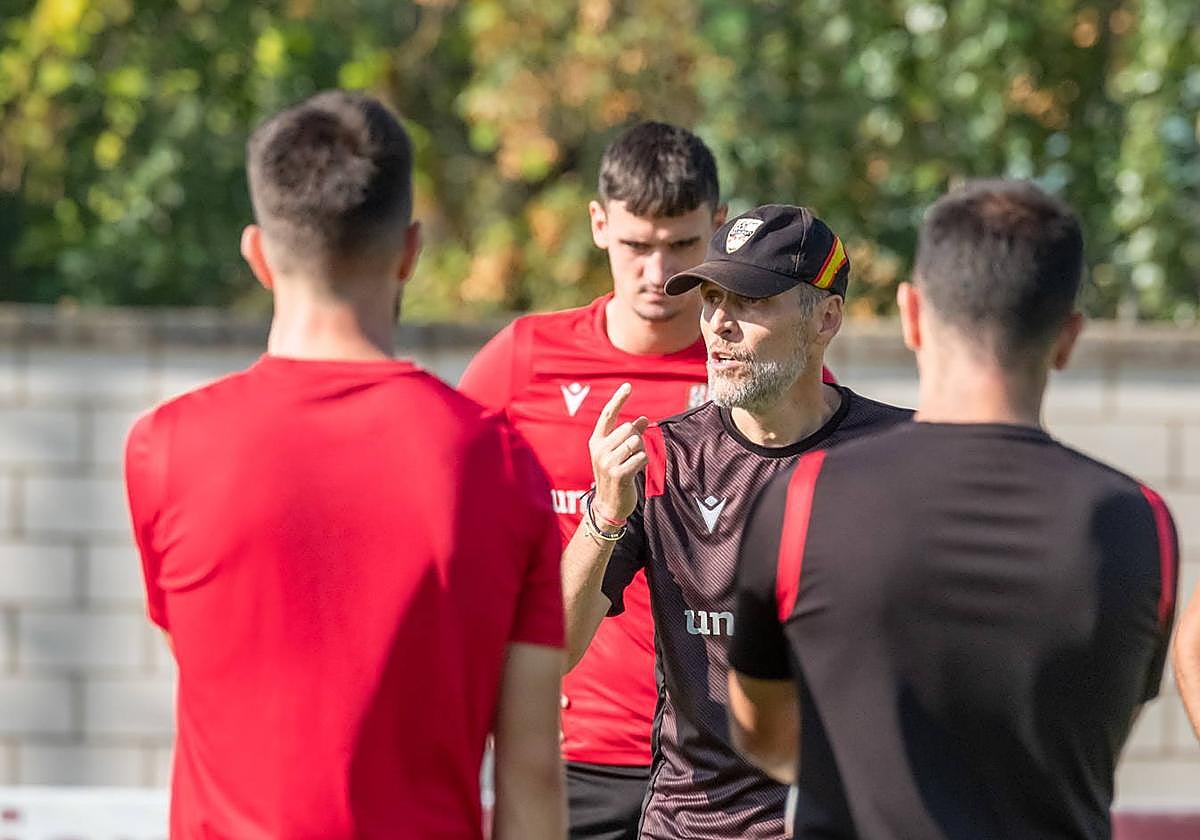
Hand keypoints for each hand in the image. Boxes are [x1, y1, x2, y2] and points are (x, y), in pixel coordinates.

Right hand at [588, 383, 648, 526]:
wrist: (609, 505)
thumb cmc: (617, 476)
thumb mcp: (619, 453)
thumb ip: (630, 435)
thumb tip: (643, 418)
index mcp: (596, 442)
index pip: (607, 416)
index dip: (618, 400)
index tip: (628, 386)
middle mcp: (599, 450)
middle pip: (628, 429)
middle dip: (637, 439)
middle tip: (634, 454)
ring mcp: (607, 462)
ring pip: (636, 443)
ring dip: (641, 452)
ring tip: (634, 464)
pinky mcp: (619, 474)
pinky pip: (641, 458)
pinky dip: (645, 463)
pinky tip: (637, 471)